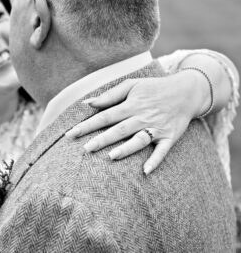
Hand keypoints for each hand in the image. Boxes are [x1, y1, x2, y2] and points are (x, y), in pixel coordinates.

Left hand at [66, 73, 200, 173]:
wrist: (186, 91)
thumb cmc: (153, 88)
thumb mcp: (132, 85)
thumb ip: (109, 95)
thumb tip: (87, 103)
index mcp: (131, 105)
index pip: (105, 116)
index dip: (87, 125)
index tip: (70, 134)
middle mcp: (142, 117)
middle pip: (119, 129)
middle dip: (102, 139)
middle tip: (86, 149)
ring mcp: (156, 128)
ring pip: (139, 140)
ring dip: (126, 149)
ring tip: (111, 157)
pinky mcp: (169, 137)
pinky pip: (162, 151)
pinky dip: (155, 161)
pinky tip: (145, 171)